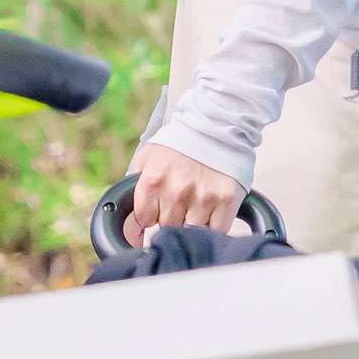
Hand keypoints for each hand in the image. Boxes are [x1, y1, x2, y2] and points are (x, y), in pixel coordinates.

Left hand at [120, 141, 246, 245]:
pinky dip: (214, 228)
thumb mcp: (148, 157)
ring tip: (197, 206)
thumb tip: (132, 220)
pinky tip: (213, 213)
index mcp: (154, 180)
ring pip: (191, 232)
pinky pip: (216, 231)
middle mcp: (176, 191)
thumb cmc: (180, 143)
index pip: (145, 220)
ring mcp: (203, 197)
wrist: (217, 125)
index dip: (152, 215)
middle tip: (181, 203)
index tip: (159, 208)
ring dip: (193, 224)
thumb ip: (136, 185)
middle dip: (173, 219)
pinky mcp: (226, 201)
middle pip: (168, 227)